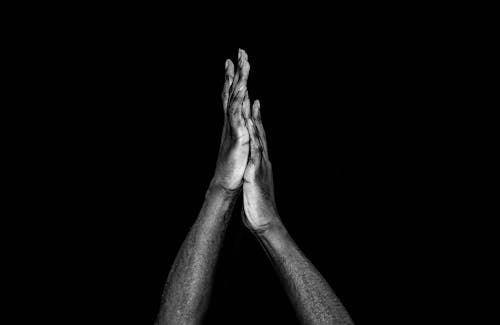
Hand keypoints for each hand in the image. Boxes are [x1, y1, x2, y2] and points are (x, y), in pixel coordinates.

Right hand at [212, 49, 250, 189]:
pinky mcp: (236, 136)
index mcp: (233, 121)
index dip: (233, 77)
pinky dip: (239, 101)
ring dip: (239, 80)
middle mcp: (231, 120)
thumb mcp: (239, 140)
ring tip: (242, 63)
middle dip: (236, 71)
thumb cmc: (233, 164)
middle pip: (232, 91)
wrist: (227, 183)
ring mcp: (233, 127)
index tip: (233, 59)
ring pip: (235, 98)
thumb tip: (246, 110)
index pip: (232, 94)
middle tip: (239, 51)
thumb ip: (242, 124)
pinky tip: (243, 88)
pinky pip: (237, 115)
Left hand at [242, 99, 279, 231]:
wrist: (265, 221)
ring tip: (252, 107)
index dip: (256, 125)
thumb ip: (253, 174)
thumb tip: (250, 170)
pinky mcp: (255, 173)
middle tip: (254, 99)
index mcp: (261, 164)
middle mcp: (263, 162)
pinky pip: (255, 154)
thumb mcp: (254, 185)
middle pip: (261, 136)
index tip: (253, 110)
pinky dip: (253, 140)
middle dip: (257, 118)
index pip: (259, 141)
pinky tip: (250, 131)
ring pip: (259, 141)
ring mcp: (260, 166)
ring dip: (256, 123)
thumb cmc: (259, 206)